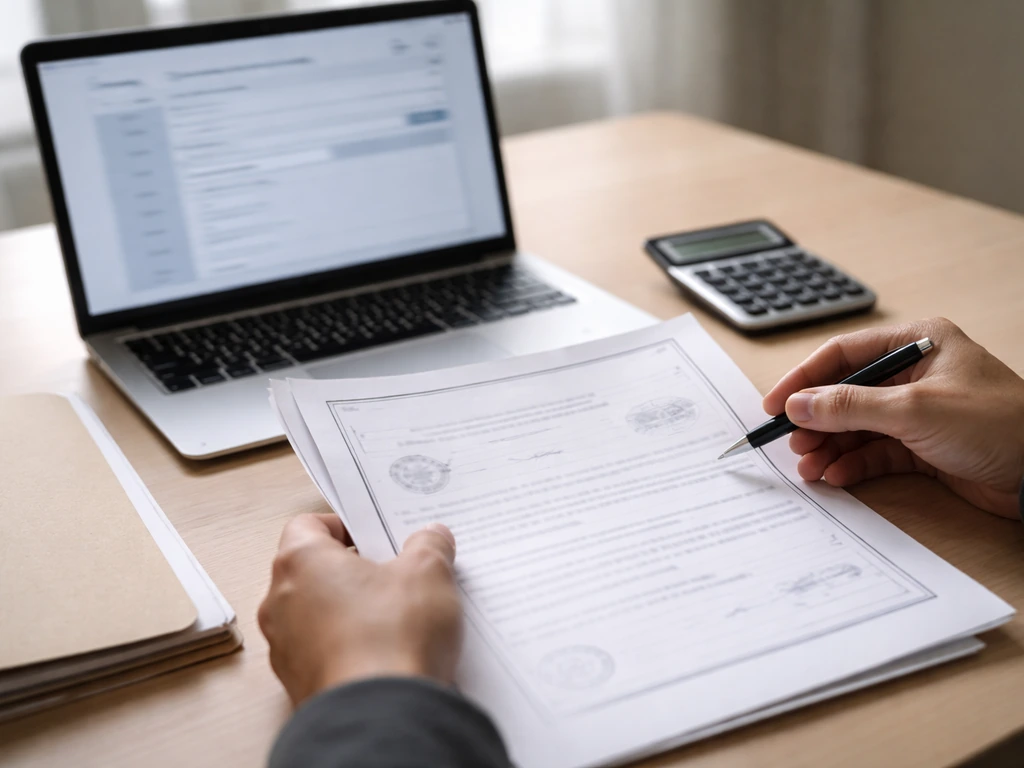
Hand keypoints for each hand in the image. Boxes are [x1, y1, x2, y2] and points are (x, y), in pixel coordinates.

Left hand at [258, 514, 461, 705]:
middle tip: (396, 572)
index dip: (345, 525)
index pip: (309, 524)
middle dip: (356, 570)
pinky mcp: (301, 683)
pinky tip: (389, 651)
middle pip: (314, 569)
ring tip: (399, 615)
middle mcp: (281, 602)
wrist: (382, 716)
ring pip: (318, 613)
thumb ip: (429, 546)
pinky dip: (351, 646)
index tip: (375, 534)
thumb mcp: (427, 572)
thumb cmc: (390, 639)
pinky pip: (325, 651)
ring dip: (353, 610)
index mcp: (300, 561)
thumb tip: (432, 538)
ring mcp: (286, 647)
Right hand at [762, 318, 1023, 518]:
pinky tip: (837, 476)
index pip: (844, 354)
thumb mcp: (914, 410)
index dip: (804, 379)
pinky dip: (853, 464)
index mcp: (916, 344)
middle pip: (845, 393)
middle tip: (792, 443)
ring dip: (830, 447)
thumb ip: (850, 406)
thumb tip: (798, 405)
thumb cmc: (999, 424)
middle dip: (816, 421)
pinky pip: (874, 452)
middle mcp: (914, 373)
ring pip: (856, 426)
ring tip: (809, 467)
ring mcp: (918, 411)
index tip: (775, 404)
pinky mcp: (923, 446)